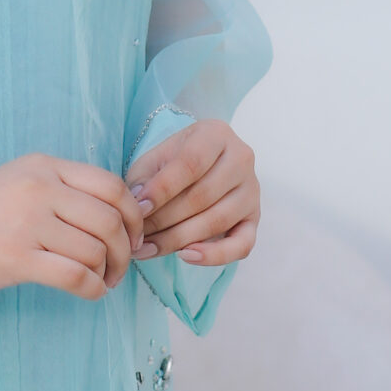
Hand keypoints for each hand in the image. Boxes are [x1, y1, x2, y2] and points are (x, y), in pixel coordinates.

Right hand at [0, 154, 151, 299]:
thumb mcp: (22, 181)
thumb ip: (65, 188)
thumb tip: (121, 215)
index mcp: (45, 166)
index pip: (111, 186)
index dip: (134, 215)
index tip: (134, 235)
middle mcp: (40, 189)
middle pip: (110, 220)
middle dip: (126, 249)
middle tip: (120, 267)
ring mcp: (28, 223)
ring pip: (96, 250)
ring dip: (109, 272)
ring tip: (102, 281)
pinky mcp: (17, 259)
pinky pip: (76, 276)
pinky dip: (94, 289)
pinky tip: (91, 292)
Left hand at [126, 118, 259, 268]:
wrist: (198, 167)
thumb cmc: (173, 163)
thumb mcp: (154, 159)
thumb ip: (144, 179)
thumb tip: (138, 206)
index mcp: (215, 134)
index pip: (190, 163)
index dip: (162, 189)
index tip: (137, 209)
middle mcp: (241, 158)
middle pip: (202, 196)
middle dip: (164, 220)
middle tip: (136, 236)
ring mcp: (252, 190)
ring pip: (217, 221)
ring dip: (178, 240)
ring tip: (148, 249)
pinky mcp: (254, 219)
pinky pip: (242, 245)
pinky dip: (214, 255)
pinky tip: (185, 256)